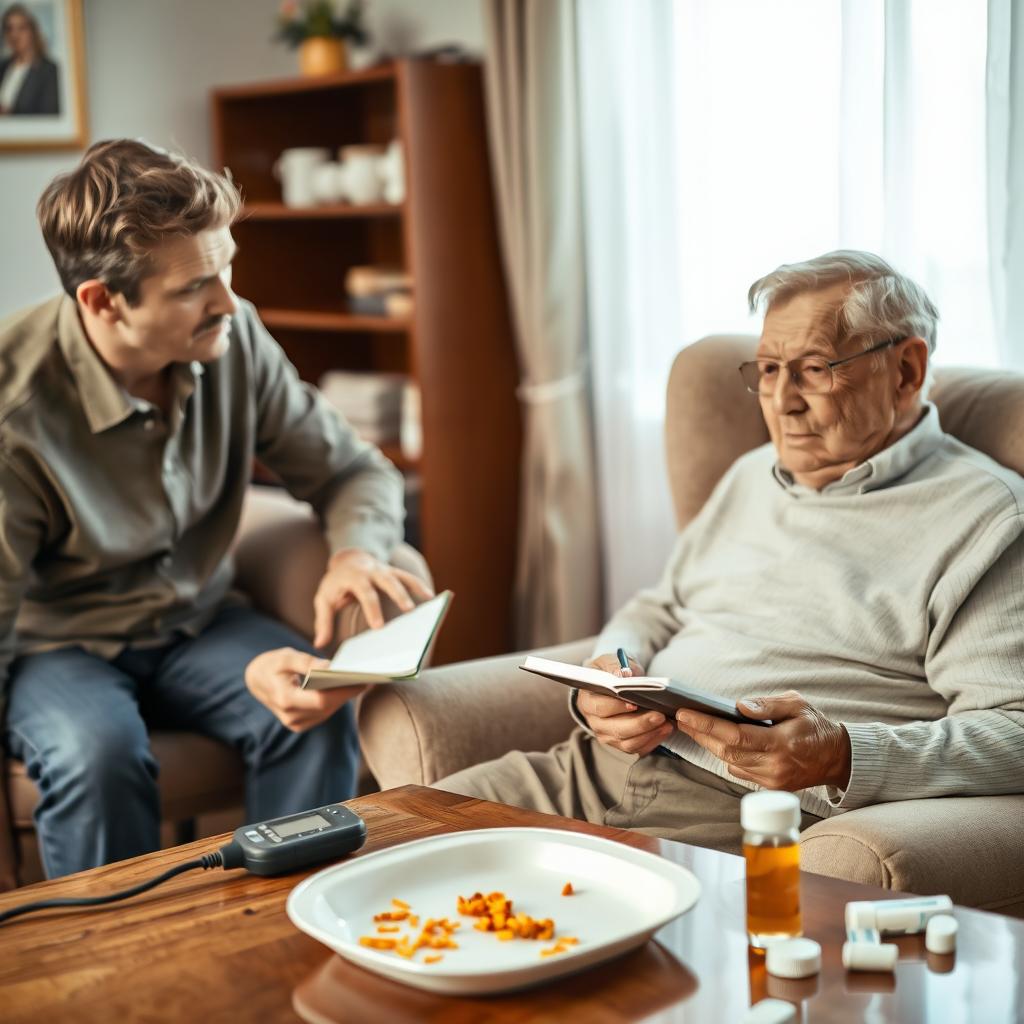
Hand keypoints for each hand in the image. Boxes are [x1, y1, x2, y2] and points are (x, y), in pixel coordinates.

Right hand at [244, 647, 365, 731]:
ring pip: (328, 711)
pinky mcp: (302, 723)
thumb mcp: (285, 657)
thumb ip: (306, 662)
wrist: (256, 681)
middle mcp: (291, 716)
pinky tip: (348, 687)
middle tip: (369, 677)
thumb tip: (330, 667)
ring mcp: (296, 723)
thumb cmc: (271, 665)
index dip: (343, 692)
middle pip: (327, 707)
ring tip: (363, 680)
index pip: (320, 700)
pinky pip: (324, 712)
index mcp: (285, 699)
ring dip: (345, 697)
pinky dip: (336, 700)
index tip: (361, 680)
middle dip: (348, 692)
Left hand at [313, 548, 433, 646]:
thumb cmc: (336, 584)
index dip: (372, 609)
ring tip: (428, 600)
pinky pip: (409, 578)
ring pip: (402, 577)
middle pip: (388, 581)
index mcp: (354, 577)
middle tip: (409, 611)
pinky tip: (431, 597)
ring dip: (415, 588)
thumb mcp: (324, 599)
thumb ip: (323, 621)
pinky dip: (420, 586)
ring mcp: (385, 570)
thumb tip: (319, 644)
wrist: (347, 560)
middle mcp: (372, 571)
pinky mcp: (394, 572)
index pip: (365, 593)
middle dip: (399, 595)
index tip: (379, 626)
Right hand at [577, 652, 673, 755]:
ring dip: (649, 734)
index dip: (617, 707)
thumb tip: (623, 673)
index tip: (635, 703)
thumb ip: (614, 666)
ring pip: (628, 743)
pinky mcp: (622, 743)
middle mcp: (595, 722)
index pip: (600, 708)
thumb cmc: (609, 672)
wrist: (613, 683)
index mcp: (587, 701)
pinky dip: (653, 740)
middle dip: (640, 724)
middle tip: (659, 715)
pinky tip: (666, 729)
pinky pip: (638, 748)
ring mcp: (608, 736)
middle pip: (616, 729)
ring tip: (667, 723)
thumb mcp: (608, 662)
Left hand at [674, 689, 851, 790]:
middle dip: (700, 734)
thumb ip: (769, 704)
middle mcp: (774, 766)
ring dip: (708, 745)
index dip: (706, 725)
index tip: (685, 713)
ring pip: (730, 762)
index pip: (735, 736)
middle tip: (681, 717)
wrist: (837, 757)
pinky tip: (715, 741)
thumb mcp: (798, 704)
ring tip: (691, 726)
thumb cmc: (815, 725)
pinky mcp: (770, 786)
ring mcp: (771, 779)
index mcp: (782, 743)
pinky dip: (726, 755)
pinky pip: (739, 770)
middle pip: (726, 751)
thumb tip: (739, 706)